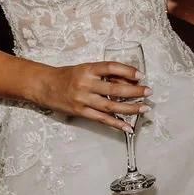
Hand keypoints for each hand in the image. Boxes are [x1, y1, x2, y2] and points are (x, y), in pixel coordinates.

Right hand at [33, 61, 150, 132]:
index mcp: (88, 69)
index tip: (140, 75)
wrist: (45, 86)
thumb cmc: (68, 76)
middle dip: (134, 91)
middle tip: (149, 92)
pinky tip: (128, 126)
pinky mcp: (80, 112)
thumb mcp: (86, 69)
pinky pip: (102, 119)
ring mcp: (83, 99)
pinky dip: (116, 123)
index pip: (111, 68)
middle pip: (114, 89)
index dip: (127, 71)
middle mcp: (86, 84)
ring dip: (130, 108)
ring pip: (110, 106)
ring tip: (144, 108)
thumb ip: (104, 74)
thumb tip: (129, 81)